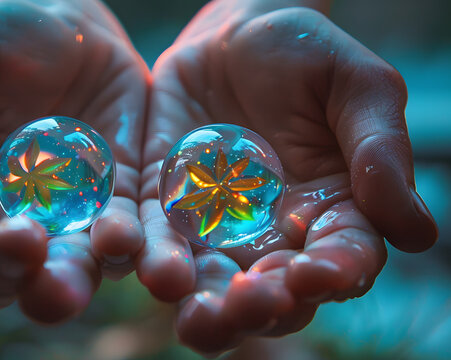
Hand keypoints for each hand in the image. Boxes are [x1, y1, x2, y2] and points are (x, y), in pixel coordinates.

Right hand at [0, 0, 148, 322]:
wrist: (73, 29)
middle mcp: (1, 222)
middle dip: (7, 271)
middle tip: (23, 244)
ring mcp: (63, 224)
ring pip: (62, 275)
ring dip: (67, 283)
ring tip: (74, 275)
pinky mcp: (115, 209)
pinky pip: (124, 242)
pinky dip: (128, 250)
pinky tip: (126, 240)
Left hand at [139, 0, 436, 353]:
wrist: (232, 34)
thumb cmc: (305, 54)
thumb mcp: (356, 88)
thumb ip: (379, 153)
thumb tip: (418, 233)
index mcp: (331, 213)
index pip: (342, 260)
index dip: (334, 274)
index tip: (316, 274)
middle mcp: (274, 234)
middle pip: (272, 293)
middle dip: (261, 308)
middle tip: (249, 304)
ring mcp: (216, 226)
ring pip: (212, 283)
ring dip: (205, 307)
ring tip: (197, 313)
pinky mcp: (165, 208)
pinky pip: (155, 241)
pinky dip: (150, 258)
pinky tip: (147, 266)